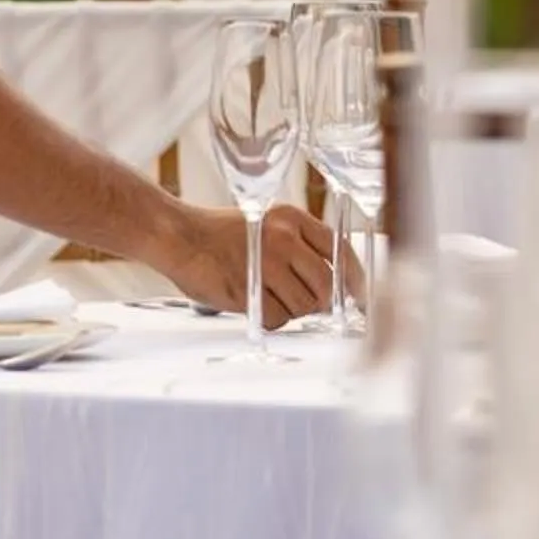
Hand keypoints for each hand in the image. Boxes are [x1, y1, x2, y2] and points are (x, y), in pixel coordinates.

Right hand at [170, 204, 339, 327]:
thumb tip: (334, 286)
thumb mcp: (269, 226)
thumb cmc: (223, 236)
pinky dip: (271, 318)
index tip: (360, 296)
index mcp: (293, 219)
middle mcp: (284, 238)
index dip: (355, 279)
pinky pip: (277, 318)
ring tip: (268, 295)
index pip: (340, 251)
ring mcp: (266, 263)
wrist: (179, 236)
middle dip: (320, 302)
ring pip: (303, 305)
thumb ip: (301, 249)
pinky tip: (254, 301)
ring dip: (292, 310)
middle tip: (304, 302)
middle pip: (326, 285)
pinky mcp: (248, 288)